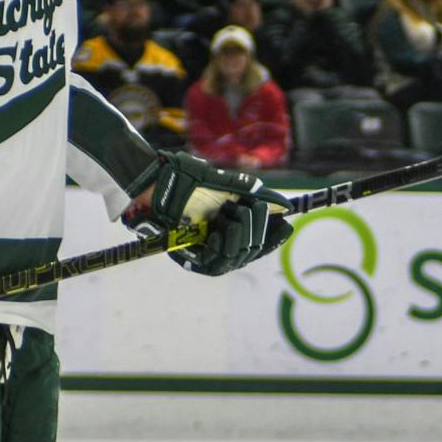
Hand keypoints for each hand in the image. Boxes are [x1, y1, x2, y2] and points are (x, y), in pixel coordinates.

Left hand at [137, 152, 291, 275]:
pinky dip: (224, 245)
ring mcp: (206, 252)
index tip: (285, 225)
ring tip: (228, 213)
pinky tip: (217, 229)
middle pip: (253, 250)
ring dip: (241, 233)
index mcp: (229, 225)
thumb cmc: (186, 178)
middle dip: (257, 227)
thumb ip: (253, 194)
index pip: (260, 240)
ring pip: (239, 257)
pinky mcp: (192, 260)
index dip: (274, 236)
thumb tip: (283, 205)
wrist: (156, 180)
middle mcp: (219, 242)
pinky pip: (218, 262)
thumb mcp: (225, 184)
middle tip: (247, 207)